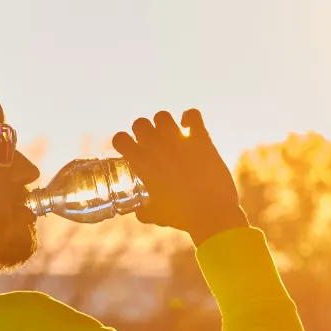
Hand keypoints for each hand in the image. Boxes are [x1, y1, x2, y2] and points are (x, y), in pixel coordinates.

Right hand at [112, 109, 248, 244]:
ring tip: (170, 134)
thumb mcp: (156, 215)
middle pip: (140, 123)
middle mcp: (157, 148)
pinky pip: (192, 114)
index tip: (131, 148)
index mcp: (142, 164)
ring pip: (162, 116)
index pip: (120, 139)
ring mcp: (178, 141)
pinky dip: (189, 117)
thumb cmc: (181, 216)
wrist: (211, 213)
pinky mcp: (201, 139)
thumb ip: (144, 210)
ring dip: (164, 123)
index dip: (123, 141)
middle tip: (152, 142)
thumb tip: (139, 212)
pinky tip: (190, 127)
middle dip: (143, 130)